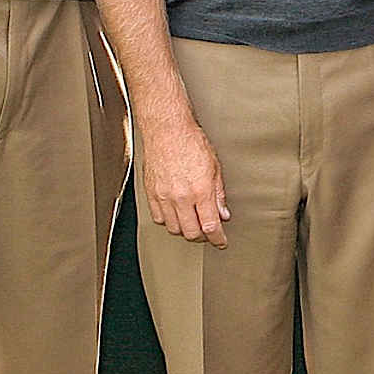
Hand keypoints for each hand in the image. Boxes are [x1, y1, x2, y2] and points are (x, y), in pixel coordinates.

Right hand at [141, 122, 229, 247]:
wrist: (167, 131)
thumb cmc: (191, 142)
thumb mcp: (215, 167)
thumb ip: (218, 194)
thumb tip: (222, 213)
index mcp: (200, 190)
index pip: (210, 226)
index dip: (218, 239)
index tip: (221, 242)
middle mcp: (181, 197)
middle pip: (191, 233)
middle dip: (203, 237)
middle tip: (209, 233)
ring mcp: (164, 197)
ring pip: (174, 229)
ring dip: (186, 230)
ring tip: (193, 223)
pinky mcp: (151, 194)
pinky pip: (159, 219)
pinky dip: (169, 221)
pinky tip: (176, 215)